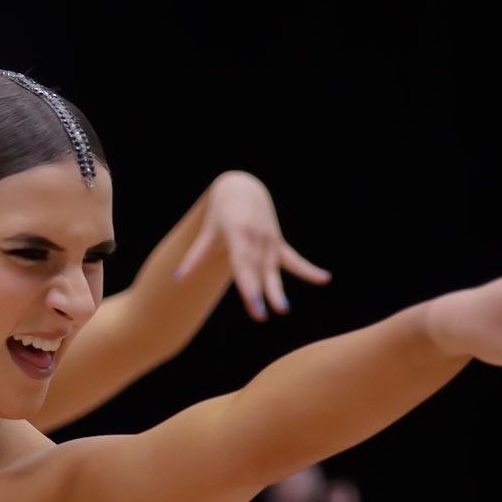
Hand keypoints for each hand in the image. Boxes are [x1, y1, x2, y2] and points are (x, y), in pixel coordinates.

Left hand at [175, 170, 330, 320]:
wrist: (242, 187)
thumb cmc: (220, 213)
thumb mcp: (207, 233)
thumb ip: (194, 258)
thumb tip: (176, 281)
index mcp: (238, 235)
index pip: (243, 264)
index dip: (247, 283)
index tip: (251, 301)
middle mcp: (257, 238)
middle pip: (258, 270)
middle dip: (260, 292)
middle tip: (261, 315)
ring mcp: (269, 241)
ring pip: (274, 269)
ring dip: (278, 289)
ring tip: (283, 309)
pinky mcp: (277, 243)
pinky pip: (294, 259)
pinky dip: (309, 270)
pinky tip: (325, 279)